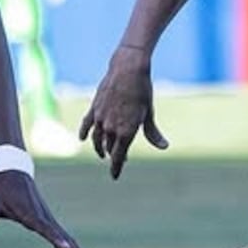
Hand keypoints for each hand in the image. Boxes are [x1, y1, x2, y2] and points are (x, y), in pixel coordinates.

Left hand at [0, 171, 95, 247]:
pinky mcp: (49, 222)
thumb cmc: (1, 191)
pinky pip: (61, 239)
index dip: (55, 238)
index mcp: (30, 214)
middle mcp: (44, 218)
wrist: (15, 175)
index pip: (45, 228)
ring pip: (68, 240)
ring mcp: (49, 221)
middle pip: (65, 238)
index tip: (66, 247)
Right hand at [79, 47, 167, 178]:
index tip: (115, 176)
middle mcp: (111, 127)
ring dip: (100, 148)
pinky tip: (83, 139)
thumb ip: (152, 133)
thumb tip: (164, 147)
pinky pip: (86, 124)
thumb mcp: (148, 113)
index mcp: (126, 131)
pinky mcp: (94, 108)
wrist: (127, 70)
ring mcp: (100, 118)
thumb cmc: (142, 92)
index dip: (117, 168)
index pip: (119, 156)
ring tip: (103, 153)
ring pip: (97, 139)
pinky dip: (85, 133)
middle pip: (110, 148)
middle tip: (120, 160)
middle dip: (114, 155)